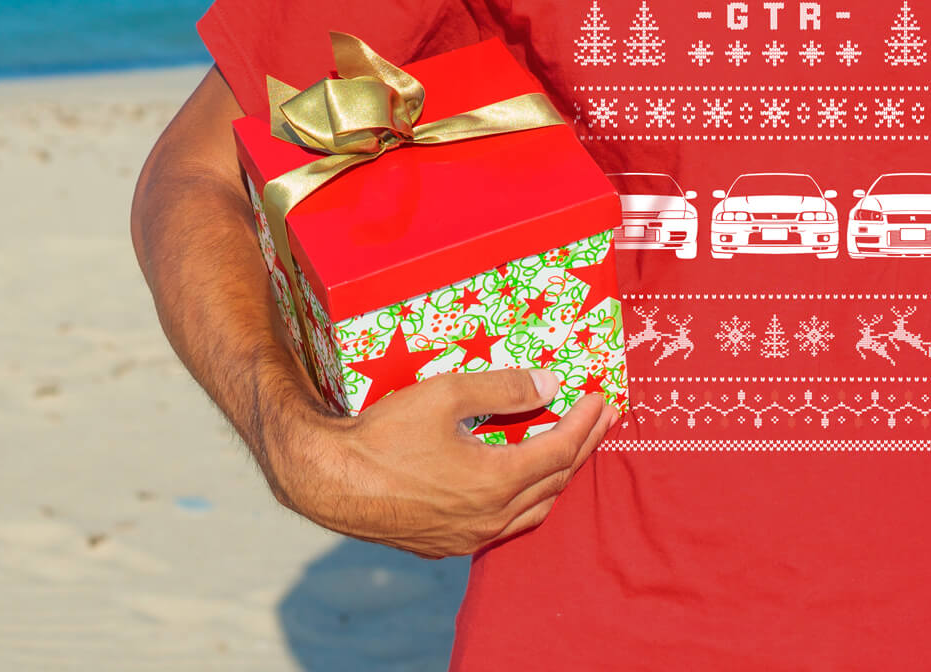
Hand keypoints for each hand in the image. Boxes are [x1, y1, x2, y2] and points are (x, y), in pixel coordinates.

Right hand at [259, 368, 615, 558]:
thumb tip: (551, 385)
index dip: (585, 422)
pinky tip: (518, 482)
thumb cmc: (383, 433)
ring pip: (532, 512)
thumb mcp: (446, 394)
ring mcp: (467, 537)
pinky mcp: (445, 544)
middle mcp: (489, 519)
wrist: (328, 480)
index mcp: (496, 482)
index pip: (560, 451)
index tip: (602, 398)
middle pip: (554, 482)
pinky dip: (524, 499)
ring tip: (569, 448)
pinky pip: (503, 525)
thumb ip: (504, 388)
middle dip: (581, 446)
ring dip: (556, 478)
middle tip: (600, 419)